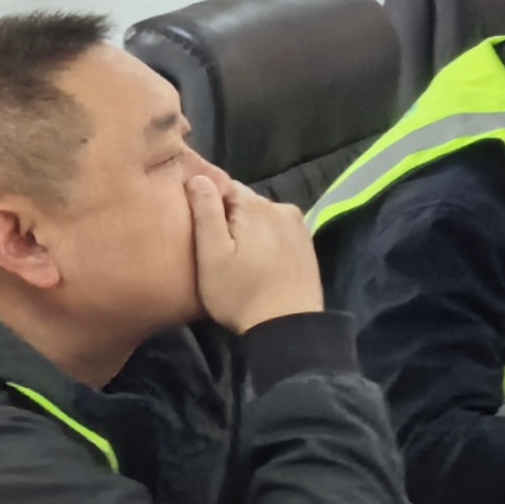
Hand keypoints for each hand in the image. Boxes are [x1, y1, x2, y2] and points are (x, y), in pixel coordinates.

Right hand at [185, 169, 321, 330]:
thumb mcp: (212, 255)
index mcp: (258, 206)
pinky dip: (264, 240)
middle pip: (244, 202)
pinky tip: (256, 262)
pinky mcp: (307, 244)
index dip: (207, 204)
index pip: (224, 187)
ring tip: (235, 258)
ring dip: (247, 230)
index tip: (198, 227)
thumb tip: (198, 176)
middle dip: (227, 218)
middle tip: (214, 248)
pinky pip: (276, 231)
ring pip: (261, 218)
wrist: (288, 327)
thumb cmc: (241, 293)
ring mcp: (299, 226)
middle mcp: (283, 208)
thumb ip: (206, 213)